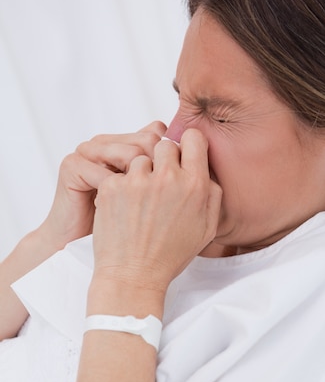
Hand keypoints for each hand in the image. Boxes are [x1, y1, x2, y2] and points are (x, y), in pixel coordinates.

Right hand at [38, 122, 165, 250]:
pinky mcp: (72, 166)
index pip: (157, 134)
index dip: (171, 161)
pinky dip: (118, 198)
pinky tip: (121, 214)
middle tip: (155, 203)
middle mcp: (105, 142)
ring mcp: (87, 151)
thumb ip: (169, 175)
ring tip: (137, 209)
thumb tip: (195, 158)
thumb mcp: (150, 197)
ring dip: (138, 187)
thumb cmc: (121, 226)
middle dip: (158, 173)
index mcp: (123, 143)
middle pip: (147, 141)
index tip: (175, 191)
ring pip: (130, 154)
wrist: (83, 246)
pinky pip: (107, 174)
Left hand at [91, 128, 222, 293]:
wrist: (134, 275)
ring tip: (140, 201)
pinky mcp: (112, 187)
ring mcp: (137, 181)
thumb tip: (206, 168)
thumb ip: (212, 193)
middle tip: (159, 183)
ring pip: (140, 158)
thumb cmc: (170, 255)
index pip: (193, 137)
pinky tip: (124, 208)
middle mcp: (168, 179)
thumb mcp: (206, 228)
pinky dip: (120, 187)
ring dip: (140, 173)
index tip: (182, 157)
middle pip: (165, 144)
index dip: (187, 146)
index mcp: (195, 185)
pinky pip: (118, 173)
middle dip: (163, 159)